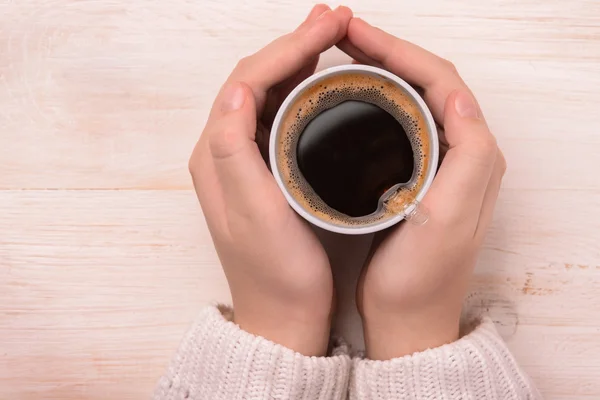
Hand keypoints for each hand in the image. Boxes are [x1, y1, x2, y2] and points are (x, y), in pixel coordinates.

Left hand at [188, 5, 351, 355]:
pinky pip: (278, 116)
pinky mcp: (263, 172)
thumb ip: (234, 151)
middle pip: (256, 80)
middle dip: (295, 44)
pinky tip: (323, 82)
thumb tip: (237, 88)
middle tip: (335, 21)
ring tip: (332, 39)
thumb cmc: (276, 275)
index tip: (328, 27)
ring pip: (267, 93)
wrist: (284, 316)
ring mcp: (243, 161)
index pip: (247, 82)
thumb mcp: (255, 215)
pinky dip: (300, 89)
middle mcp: (223, 152)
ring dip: (297, 61)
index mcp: (217, 156)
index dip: (288, 47)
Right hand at [338, 19, 506, 359]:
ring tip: (342, 57)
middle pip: (425, 81)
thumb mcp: (449, 218)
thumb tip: (457, 95)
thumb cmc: (422, 278)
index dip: (398, 51)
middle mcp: (459, 153)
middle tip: (343, 36)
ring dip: (380, 70)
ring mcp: (435, 164)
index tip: (356, 37)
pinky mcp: (413, 176)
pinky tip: (348, 100)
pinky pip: (398, 122)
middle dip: (386, 51)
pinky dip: (374, 100)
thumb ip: (468, 157)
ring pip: (410, 98)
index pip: (439, 81)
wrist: (407, 318)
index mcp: (472, 156)